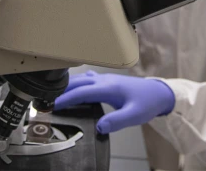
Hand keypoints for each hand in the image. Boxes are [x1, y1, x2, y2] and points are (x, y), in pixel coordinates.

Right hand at [54, 71, 174, 133]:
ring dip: (68, 86)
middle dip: (61, 91)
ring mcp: (106, 79)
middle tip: (47, 100)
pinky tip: (73, 88)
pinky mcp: (107, 82)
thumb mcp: (134, 115)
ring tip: (55, 95)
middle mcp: (105, 80)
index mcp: (109, 87)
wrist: (158, 93)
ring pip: (81, 80)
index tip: (53, 104)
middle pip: (78, 83)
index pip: (82, 92)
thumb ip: (116, 121)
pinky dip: (77, 84)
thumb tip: (99, 126)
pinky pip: (87, 80)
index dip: (66, 98)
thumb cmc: (147, 102)